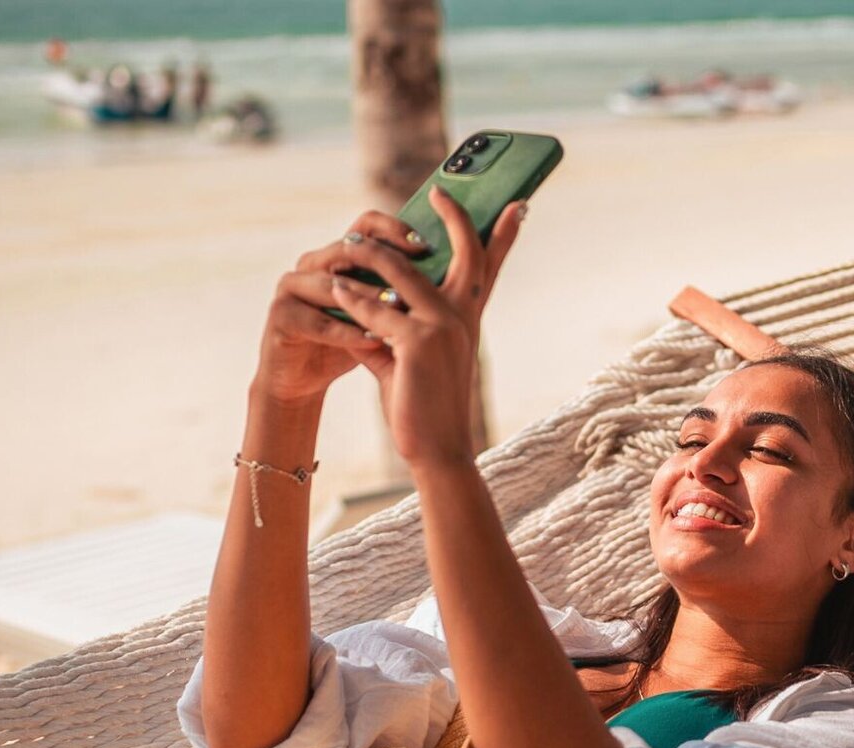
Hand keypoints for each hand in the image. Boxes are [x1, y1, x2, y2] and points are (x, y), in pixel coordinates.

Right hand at [253, 210, 430, 405]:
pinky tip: (372, 341)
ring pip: (332, 284)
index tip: (428, 244)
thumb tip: (459, 270)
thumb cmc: (349, 342)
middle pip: (348, 247)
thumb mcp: (384, 314)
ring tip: (399, 309)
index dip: (396, 229)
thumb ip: (409, 291)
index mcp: (339, 256)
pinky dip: (346, 332)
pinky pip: (316, 321)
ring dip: (368, 298)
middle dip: (383, 261)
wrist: (304, 381)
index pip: (368, 225)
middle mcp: (313, 263)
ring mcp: (292, 286)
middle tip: (415, 276)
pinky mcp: (280, 316)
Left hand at [325, 188, 524, 467]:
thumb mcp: (409, 360)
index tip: (518, 204)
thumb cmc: (423, 408)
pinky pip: (377, 310)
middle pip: (466, 252)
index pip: (489, 269)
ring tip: (350, 245)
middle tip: (441, 191)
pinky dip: (354, 299)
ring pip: (403, 274)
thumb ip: (391, 330)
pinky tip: (336, 290)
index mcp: (467, 320)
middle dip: (455, 216)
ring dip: (372, 256)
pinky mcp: (417, 342)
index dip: (503, 235)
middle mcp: (463, 317)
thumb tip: (362, 309)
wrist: (436, 450)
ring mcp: (443, 327)